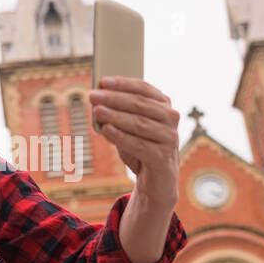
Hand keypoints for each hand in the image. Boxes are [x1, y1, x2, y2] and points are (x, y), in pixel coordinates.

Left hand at [88, 77, 179, 209]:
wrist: (156, 181)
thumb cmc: (140, 148)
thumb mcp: (129, 128)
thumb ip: (118, 114)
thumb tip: (98, 102)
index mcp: (164, 105)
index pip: (143, 88)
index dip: (122, 83)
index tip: (102, 81)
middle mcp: (170, 118)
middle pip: (140, 104)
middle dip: (114, 98)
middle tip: (93, 95)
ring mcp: (169, 138)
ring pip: (139, 123)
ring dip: (116, 116)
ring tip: (97, 111)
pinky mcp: (163, 157)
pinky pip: (139, 144)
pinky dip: (121, 136)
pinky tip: (106, 130)